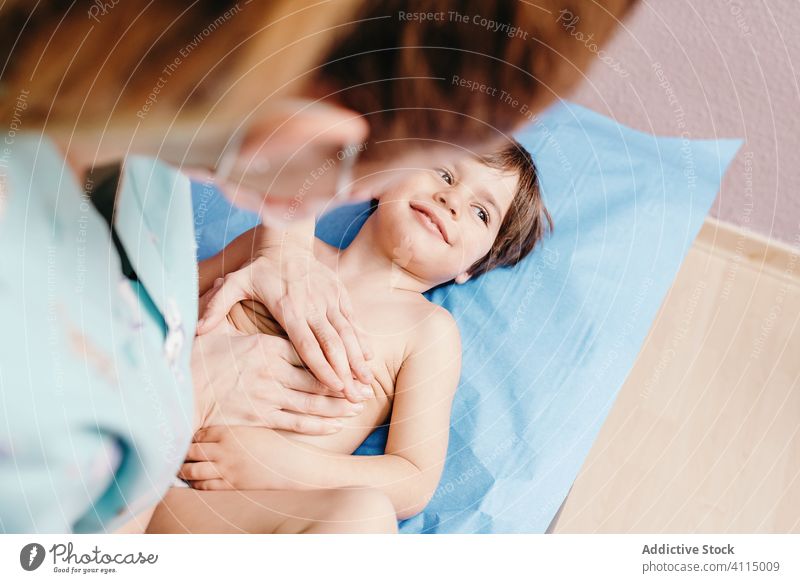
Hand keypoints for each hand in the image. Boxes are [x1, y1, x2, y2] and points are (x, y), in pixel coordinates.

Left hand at [179, 425, 302, 490]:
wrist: (293, 464)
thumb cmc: (276, 444)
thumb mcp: (253, 430)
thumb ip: (232, 432)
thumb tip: (213, 436)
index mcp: (230, 432)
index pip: (199, 434)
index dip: (190, 437)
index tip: (184, 438)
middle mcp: (224, 450)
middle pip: (191, 452)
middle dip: (181, 453)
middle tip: (173, 454)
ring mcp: (226, 469)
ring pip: (193, 471)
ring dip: (183, 470)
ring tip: (177, 469)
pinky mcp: (231, 484)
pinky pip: (205, 486)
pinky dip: (195, 484)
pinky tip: (192, 482)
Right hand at [191, 319, 369, 433]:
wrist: (181, 392)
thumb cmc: (199, 358)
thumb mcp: (216, 327)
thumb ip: (224, 306)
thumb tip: (217, 283)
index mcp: (265, 348)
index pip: (307, 348)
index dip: (332, 354)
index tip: (351, 357)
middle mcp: (271, 373)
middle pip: (317, 376)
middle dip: (344, 382)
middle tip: (365, 386)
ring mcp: (268, 397)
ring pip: (313, 401)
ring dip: (339, 404)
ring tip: (359, 403)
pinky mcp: (261, 417)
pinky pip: (297, 423)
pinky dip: (320, 424)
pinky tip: (338, 423)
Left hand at [196, 235, 373, 401]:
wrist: (286, 242)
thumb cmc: (258, 268)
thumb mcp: (233, 283)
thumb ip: (216, 306)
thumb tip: (197, 330)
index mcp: (289, 308)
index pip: (307, 344)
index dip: (322, 366)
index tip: (334, 387)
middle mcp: (313, 305)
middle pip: (333, 343)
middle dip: (346, 371)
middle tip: (355, 397)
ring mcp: (329, 299)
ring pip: (347, 333)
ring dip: (358, 360)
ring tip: (367, 384)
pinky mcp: (339, 293)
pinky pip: (353, 320)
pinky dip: (361, 339)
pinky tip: (368, 358)